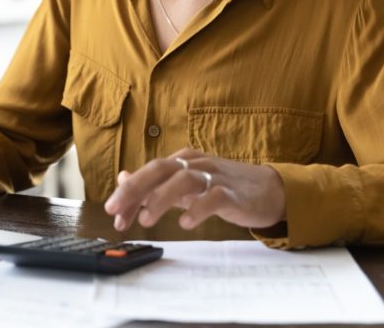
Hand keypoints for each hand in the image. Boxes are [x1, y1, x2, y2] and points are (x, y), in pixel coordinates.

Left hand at [104, 148, 285, 230]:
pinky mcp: (233, 193)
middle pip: (161, 169)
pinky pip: (213, 197)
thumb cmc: (224, 187)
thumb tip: (123, 178)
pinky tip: (185, 222)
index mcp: (184, 161)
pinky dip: (197, 208)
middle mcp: (197, 164)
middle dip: (135, 188)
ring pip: (184, 179)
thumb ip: (157, 183)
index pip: (150, 172)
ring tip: (146, 219)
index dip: (128, 191)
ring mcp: (216, 177)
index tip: (113, 213)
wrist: (270, 190)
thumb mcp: (186, 183)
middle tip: (114, 209)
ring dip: (161, 198)